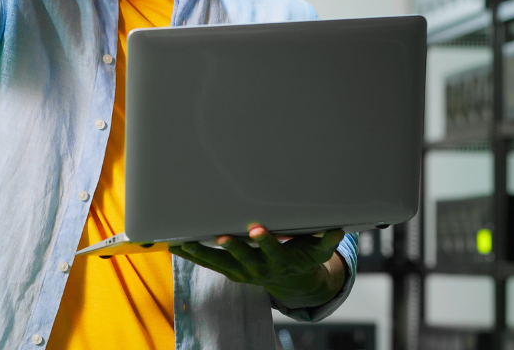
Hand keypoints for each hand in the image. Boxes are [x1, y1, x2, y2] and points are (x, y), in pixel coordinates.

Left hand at [170, 223, 346, 308]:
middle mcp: (258, 269)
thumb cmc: (303, 259)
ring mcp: (241, 272)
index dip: (264, 241)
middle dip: (231, 247)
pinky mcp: (230, 271)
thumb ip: (326, 240)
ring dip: (200, 252)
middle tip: (220, 236)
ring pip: (218, 262)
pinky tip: (175, 245)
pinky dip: (192, 254)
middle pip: (242, 258)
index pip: (272, 252)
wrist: (292, 282)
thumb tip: (337, 229)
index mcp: (279, 262)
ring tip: (183, 242)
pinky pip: (207, 263)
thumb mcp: (318, 252)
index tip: (258, 229)